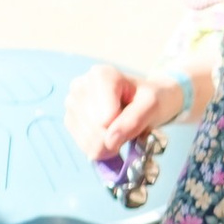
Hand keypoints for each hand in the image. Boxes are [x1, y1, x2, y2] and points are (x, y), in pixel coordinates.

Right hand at [64, 63, 187, 160]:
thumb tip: (110, 141)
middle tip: (130, 129)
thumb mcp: (152, 105)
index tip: (135, 118)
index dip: (122, 126)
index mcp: (101, 76)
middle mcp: (81, 86)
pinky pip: (84, 145)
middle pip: (95, 129)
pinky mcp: (70, 119)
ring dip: (109, 144)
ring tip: (121, 129)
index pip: (105, 118)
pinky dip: (101, 147)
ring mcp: (72, 103)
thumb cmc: (149, 98)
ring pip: (88, 140)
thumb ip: (134, 121)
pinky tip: (110, 135)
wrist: (144, 100)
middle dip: (116, 137)